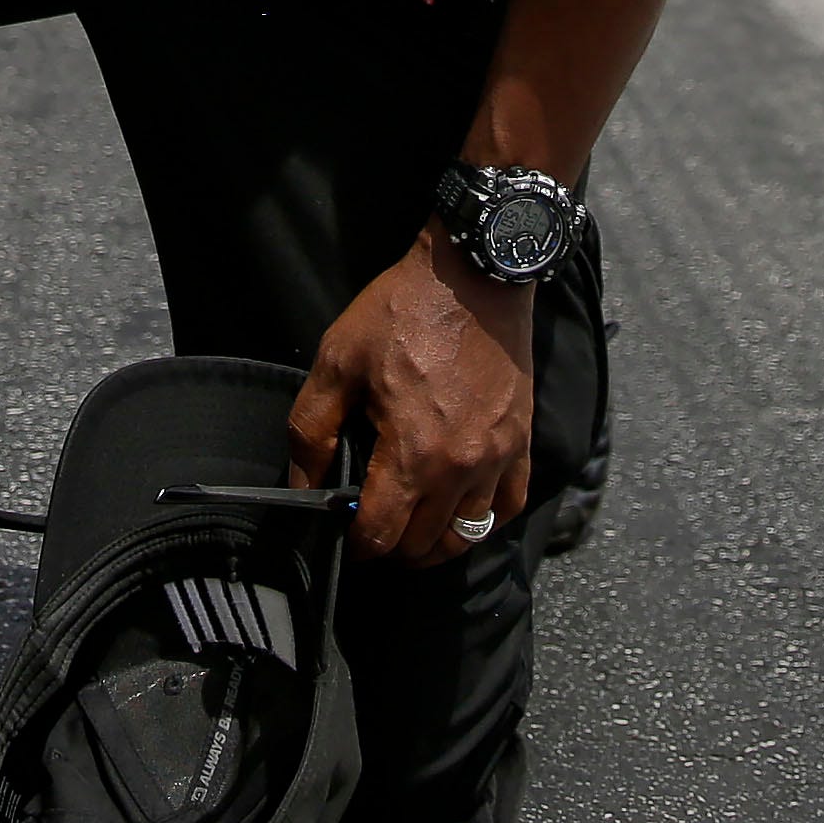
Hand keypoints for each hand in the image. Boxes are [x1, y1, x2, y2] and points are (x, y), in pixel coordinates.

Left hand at [287, 235, 536, 568]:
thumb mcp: (337, 362)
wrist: (472, 274)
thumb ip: (310, 432)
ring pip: (468, 534)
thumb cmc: (403, 312)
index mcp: (411, 453)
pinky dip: (485, 519)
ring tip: (415, 530)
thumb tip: (304, 487)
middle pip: (424, 545)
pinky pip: (508, 505)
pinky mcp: (520, 440)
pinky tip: (461, 509)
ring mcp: (497, 457)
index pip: (382, 534)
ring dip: (437, 543)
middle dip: (394, 548)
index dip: (359, 545)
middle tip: (377, 529)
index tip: (350, 535)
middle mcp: (460, 467)